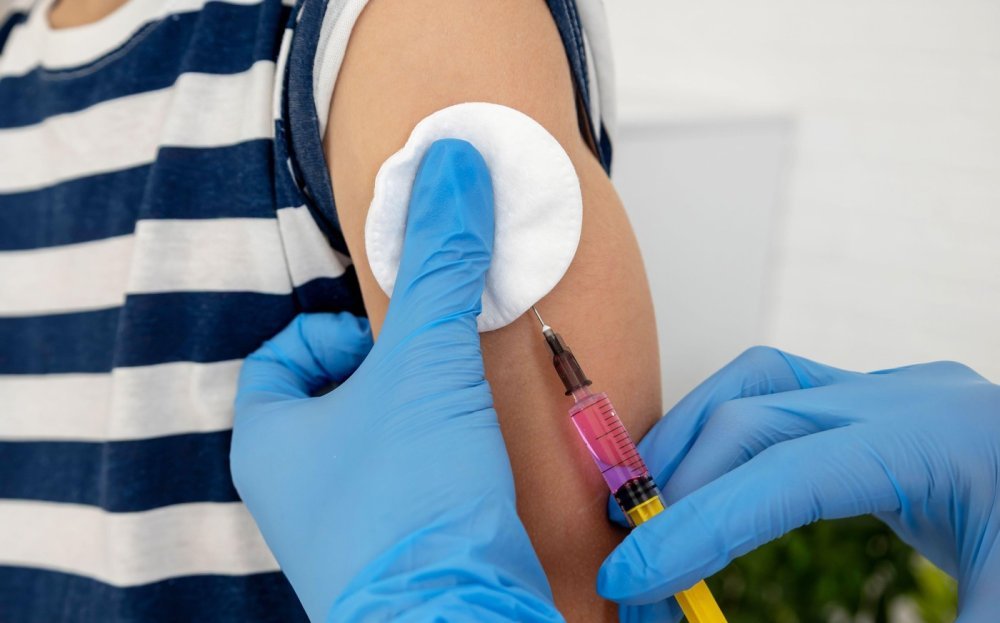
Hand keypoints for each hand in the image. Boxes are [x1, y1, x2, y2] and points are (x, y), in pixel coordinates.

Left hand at [232, 140, 560, 621]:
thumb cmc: (415, 508)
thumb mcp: (427, 362)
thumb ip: (442, 261)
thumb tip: (449, 162)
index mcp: (269, 442)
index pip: (284, 354)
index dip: (342, 331)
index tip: (397, 338)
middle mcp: (294, 492)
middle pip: (334, 396)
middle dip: (391, 374)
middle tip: (437, 371)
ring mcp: (342, 531)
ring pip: (376, 445)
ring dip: (422, 420)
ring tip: (464, 418)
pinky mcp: (394, 559)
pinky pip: (410, 490)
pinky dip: (442, 468)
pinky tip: (479, 469)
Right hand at [599, 346, 999, 621]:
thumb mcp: (992, 621)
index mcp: (945, 441)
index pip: (789, 471)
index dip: (699, 526)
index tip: (633, 576)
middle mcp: (913, 398)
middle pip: (758, 411)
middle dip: (680, 485)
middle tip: (631, 556)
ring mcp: (898, 394)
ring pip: (760, 383)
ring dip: (692, 442)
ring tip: (650, 510)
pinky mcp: (885, 411)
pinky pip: (782, 397)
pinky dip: (726, 437)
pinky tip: (707, 484)